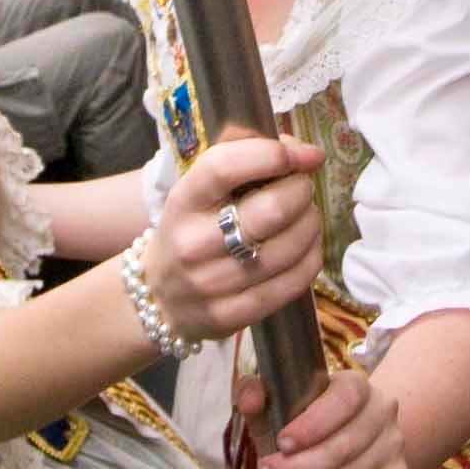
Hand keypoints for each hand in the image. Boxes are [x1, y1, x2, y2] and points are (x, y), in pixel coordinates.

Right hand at [147, 134, 325, 342]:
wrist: (159, 297)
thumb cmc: (192, 227)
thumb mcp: (200, 188)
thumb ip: (246, 155)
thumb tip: (306, 153)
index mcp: (183, 201)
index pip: (224, 167)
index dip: (272, 155)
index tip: (302, 155)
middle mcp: (193, 243)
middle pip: (271, 210)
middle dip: (301, 191)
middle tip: (302, 188)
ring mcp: (212, 284)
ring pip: (289, 247)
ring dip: (311, 224)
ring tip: (305, 216)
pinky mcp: (232, 315)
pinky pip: (293, 282)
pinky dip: (311, 258)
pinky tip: (305, 247)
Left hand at [236, 370, 409, 468]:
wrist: (347, 443)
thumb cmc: (306, 424)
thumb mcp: (276, 405)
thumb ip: (256, 393)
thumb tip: (251, 398)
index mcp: (356, 384)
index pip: (345, 398)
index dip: (314, 424)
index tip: (282, 444)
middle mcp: (382, 411)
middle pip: (343, 447)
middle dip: (297, 468)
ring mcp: (392, 447)